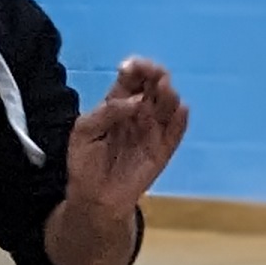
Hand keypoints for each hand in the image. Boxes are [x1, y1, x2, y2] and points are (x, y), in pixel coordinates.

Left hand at [63, 57, 189, 218]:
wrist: (93, 198)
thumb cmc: (85, 162)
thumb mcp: (84, 131)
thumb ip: (106, 112)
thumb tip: (136, 100)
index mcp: (119, 103)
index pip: (133, 78)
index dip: (136, 67)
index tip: (130, 66)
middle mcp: (139, 113)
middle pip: (154, 86)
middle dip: (156, 75)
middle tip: (155, 76)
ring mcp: (153, 131)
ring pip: (168, 106)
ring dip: (169, 95)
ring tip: (164, 89)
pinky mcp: (162, 151)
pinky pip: (176, 134)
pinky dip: (181, 121)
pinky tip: (181, 110)